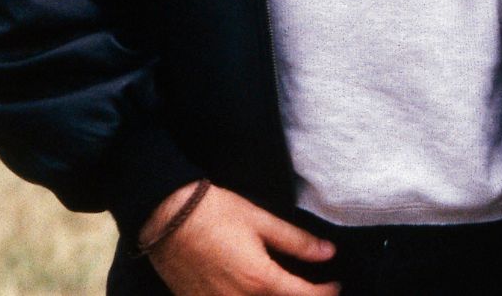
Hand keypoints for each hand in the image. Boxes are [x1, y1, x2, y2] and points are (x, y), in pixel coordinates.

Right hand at [144, 183, 337, 295]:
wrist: (166, 217)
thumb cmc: (215, 213)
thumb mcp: (262, 221)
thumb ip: (297, 241)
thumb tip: (328, 252)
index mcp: (259, 279)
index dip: (324, 293)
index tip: (335, 286)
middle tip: (315, 290)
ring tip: (287, 290)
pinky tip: (255, 292)